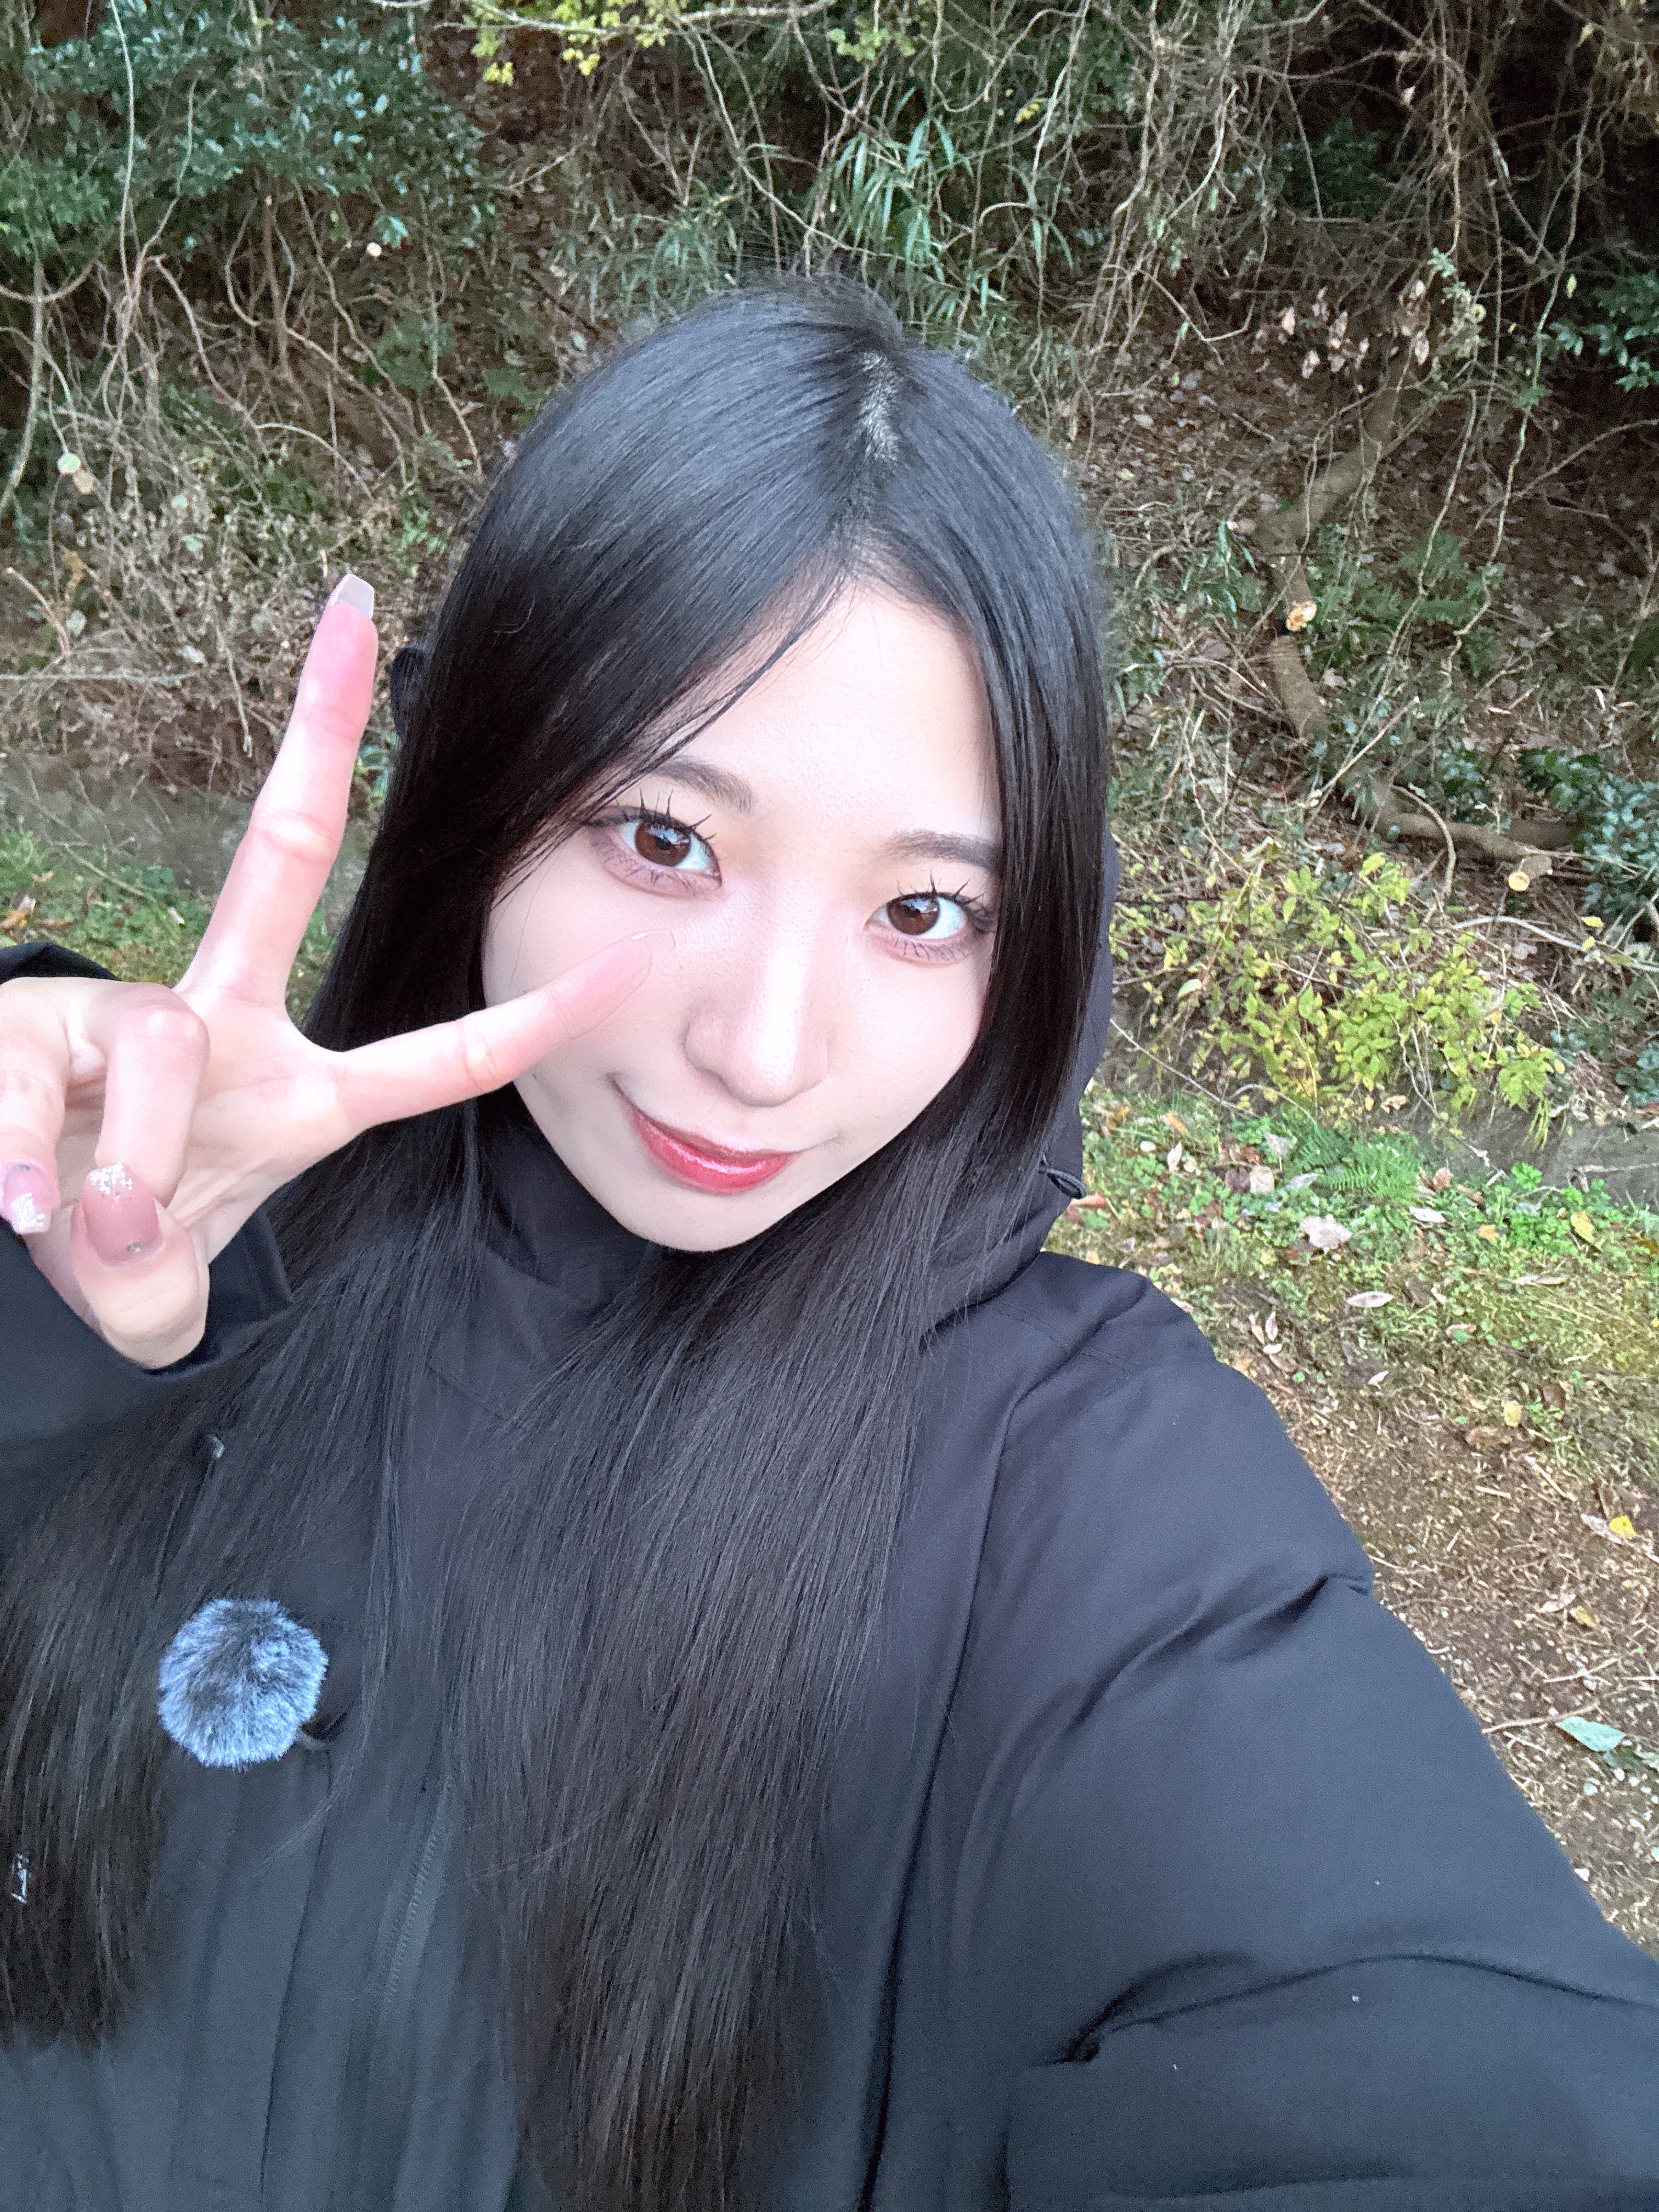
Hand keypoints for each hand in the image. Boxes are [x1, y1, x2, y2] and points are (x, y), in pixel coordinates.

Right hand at [0, 578, 659, 1368]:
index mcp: (291, 1094)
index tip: (627, 965)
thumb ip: (157, 1280)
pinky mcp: (18, 1028)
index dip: (534, 1023)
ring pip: (162, 1039)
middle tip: (349, 623)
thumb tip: (102, 1215)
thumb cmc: (105, 1261)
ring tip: (89, 1227)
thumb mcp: (156, 1291)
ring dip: (134, 1154)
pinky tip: (12, 1201)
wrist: (5, 1268)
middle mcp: (213, 1024)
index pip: (439, 1059)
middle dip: (316, 740)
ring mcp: (115, 1013)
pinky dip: (22, 1153)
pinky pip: (34, 1080)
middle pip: (278, 859)